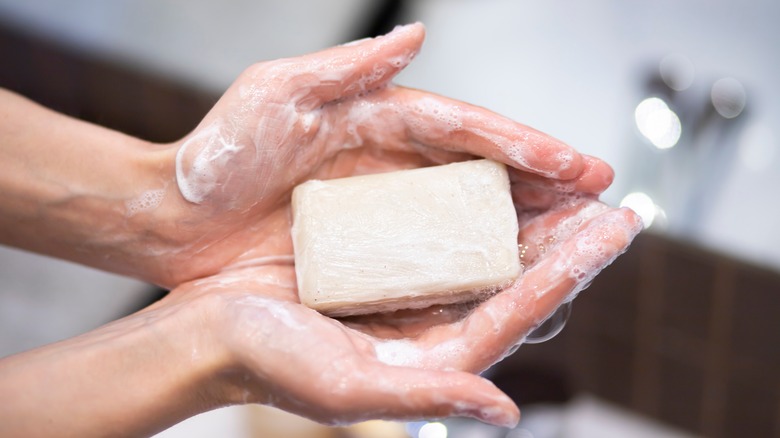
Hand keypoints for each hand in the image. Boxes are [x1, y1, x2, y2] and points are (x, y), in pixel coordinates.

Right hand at [146, 178, 640, 427]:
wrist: (209, 333)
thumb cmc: (267, 364)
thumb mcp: (349, 386)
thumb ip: (428, 394)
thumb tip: (507, 411)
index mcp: (433, 361)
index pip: (519, 311)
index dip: (570, 271)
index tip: (612, 231)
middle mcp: (432, 330)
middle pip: (516, 283)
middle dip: (567, 245)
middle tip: (610, 205)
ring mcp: (410, 296)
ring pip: (487, 256)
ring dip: (531, 223)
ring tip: (572, 190)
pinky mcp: (385, 267)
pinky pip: (443, 235)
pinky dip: (475, 210)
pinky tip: (496, 184)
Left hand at [152, 23, 601, 287]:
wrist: (172, 216)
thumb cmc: (216, 151)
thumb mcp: (277, 92)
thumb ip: (349, 66)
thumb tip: (415, 35)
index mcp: (381, 119)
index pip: (470, 130)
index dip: (530, 147)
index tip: (584, 167)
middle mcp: (394, 165)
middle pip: (486, 176)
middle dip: (549, 190)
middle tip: (606, 208)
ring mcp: (385, 212)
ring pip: (471, 221)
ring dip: (528, 232)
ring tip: (581, 244)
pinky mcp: (368, 254)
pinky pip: (436, 261)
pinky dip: (478, 267)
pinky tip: (514, 280)